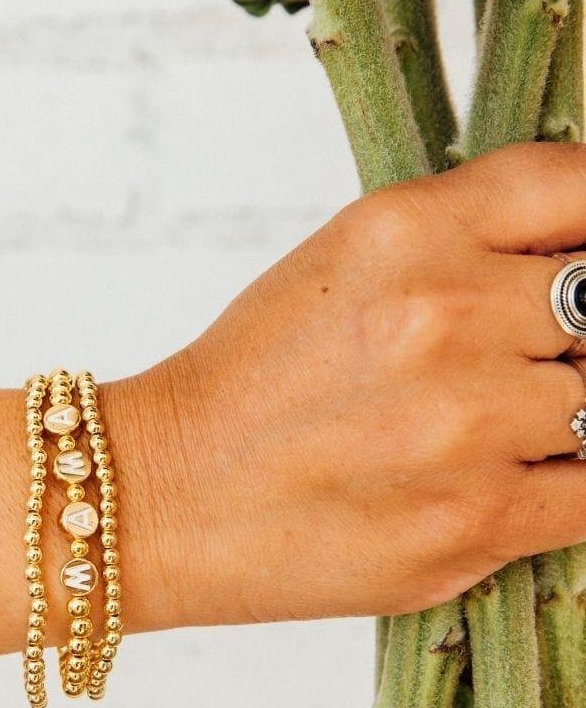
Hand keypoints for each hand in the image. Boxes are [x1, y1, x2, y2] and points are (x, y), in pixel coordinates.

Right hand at [109, 142, 585, 627]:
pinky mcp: (474, 522)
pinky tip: (510, 481)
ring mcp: (465, 424)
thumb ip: (466, 243)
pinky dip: (567, 486)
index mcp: (406, 230)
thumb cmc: (251, 385)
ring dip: (569, 418)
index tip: (579, 261)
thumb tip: (580, 267)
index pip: (578, 185)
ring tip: (490, 431)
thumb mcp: (344, 265)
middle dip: (571, 338)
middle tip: (508, 365)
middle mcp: (443, 315)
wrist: (164, 497)